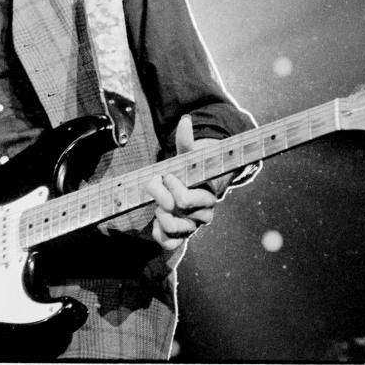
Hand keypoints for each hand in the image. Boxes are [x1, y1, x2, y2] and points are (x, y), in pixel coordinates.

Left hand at [145, 115, 217, 251]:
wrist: (192, 187)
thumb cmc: (190, 170)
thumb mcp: (189, 155)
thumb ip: (186, 140)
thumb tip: (185, 120)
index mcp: (208, 195)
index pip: (184, 198)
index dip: (171, 185)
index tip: (167, 174)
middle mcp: (204, 214)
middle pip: (175, 211)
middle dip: (161, 196)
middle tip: (160, 186)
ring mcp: (193, 227)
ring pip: (174, 230)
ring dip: (160, 215)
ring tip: (158, 205)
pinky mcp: (182, 237)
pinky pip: (169, 244)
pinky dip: (159, 234)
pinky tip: (156, 221)